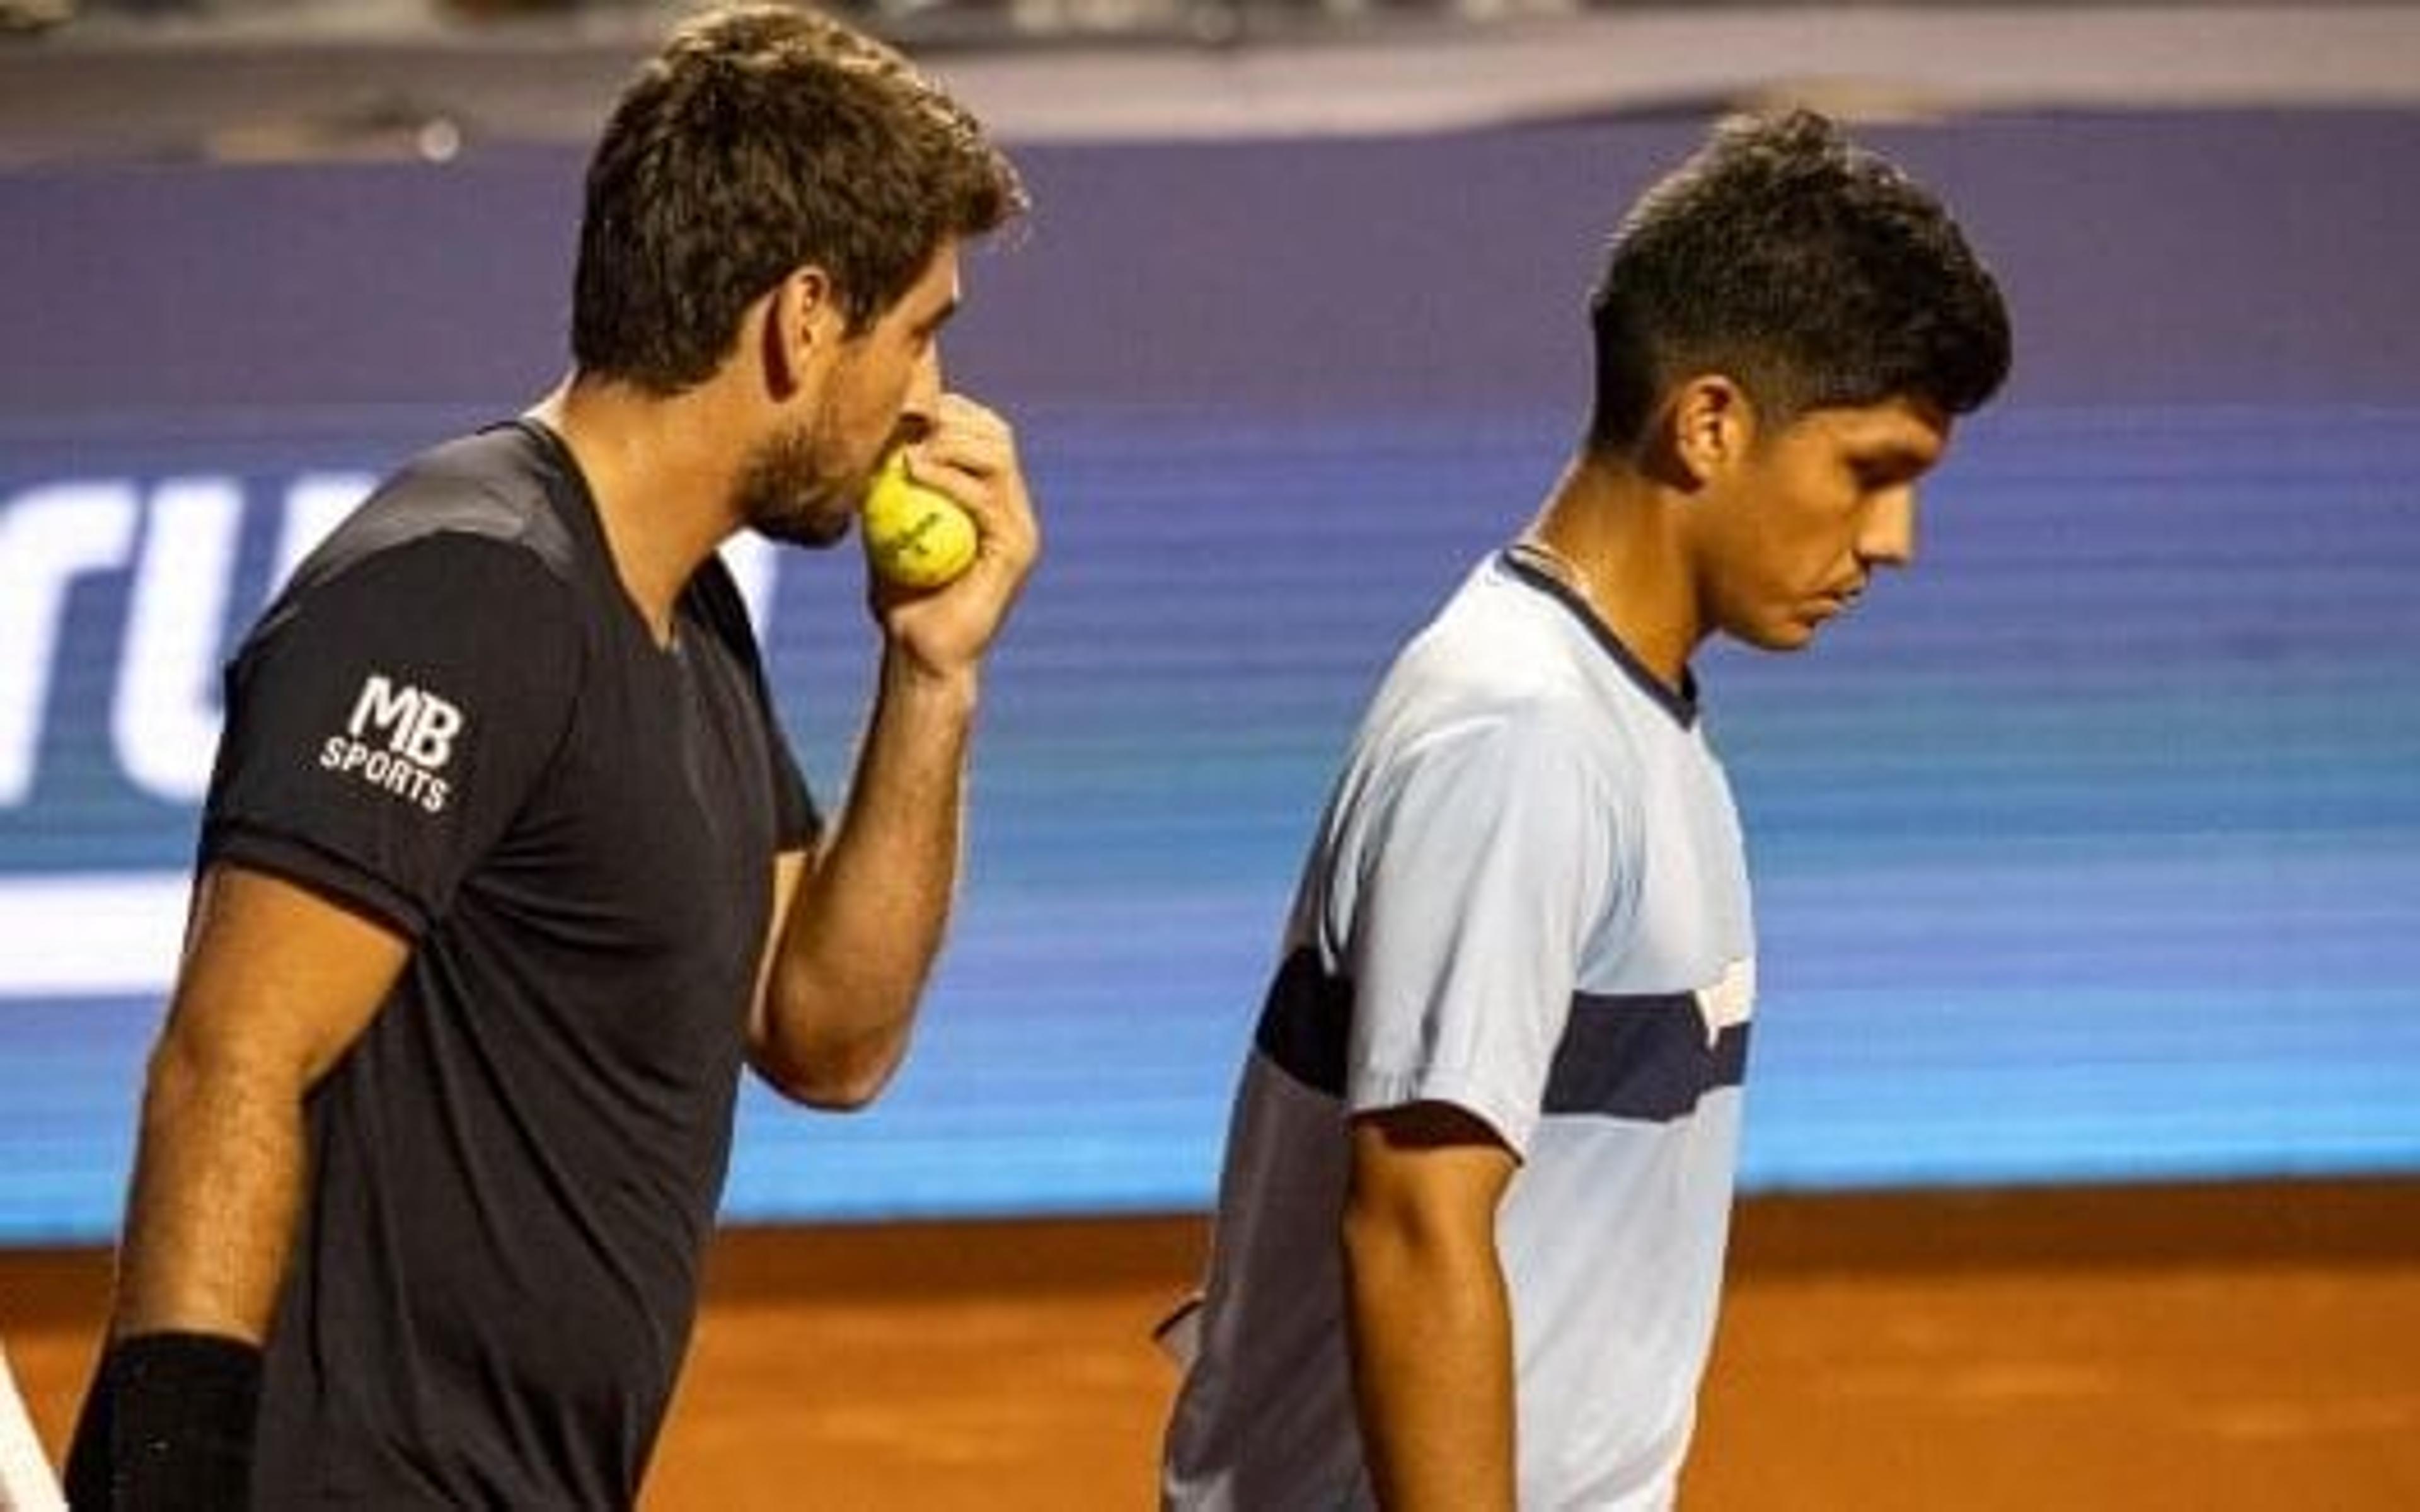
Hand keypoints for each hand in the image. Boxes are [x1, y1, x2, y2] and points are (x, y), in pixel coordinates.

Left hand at [871, 393, 1038, 679]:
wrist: (919, 653)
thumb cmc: (901, 598)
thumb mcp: (888, 530)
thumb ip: (889, 490)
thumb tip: (864, 440)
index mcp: (994, 501)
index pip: (985, 432)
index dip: (950, 409)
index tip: (905, 407)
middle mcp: (1016, 510)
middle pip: (997, 434)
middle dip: (952, 417)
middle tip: (906, 421)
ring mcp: (1020, 530)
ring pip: (997, 456)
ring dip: (949, 441)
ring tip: (908, 446)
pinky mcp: (1015, 550)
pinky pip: (984, 498)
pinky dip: (948, 477)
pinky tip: (913, 469)